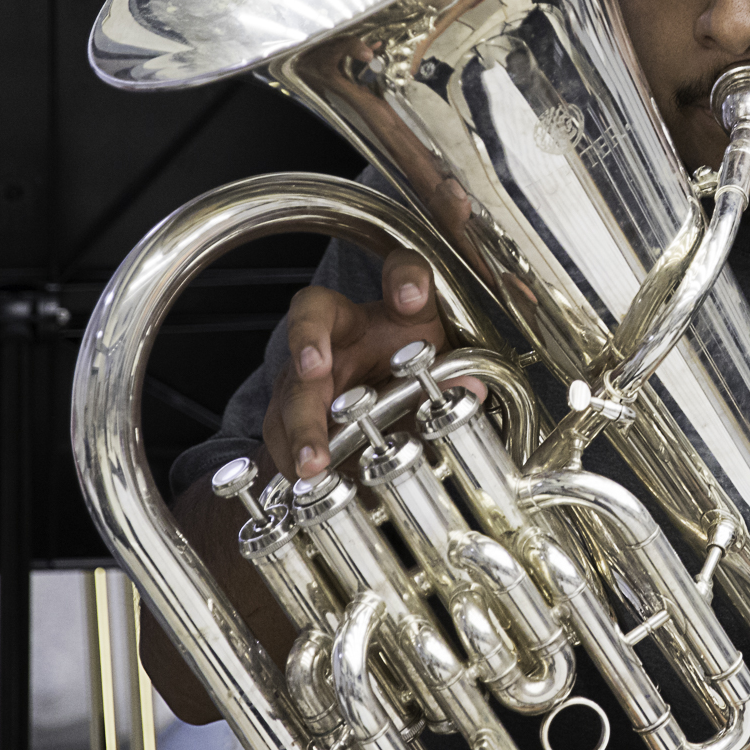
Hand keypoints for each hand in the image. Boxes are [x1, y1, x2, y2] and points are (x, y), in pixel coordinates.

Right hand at [264, 247, 458, 478]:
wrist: (364, 408)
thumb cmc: (404, 373)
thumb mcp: (436, 370)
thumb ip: (454, 373)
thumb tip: (469, 390)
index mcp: (390, 310)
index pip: (401, 270)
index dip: (405, 278)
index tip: (412, 296)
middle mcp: (339, 331)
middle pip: (313, 318)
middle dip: (310, 342)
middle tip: (316, 369)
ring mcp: (304, 371)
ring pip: (292, 384)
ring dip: (300, 422)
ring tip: (313, 460)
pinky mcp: (286, 413)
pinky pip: (280, 431)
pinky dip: (292, 457)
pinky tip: (304, 479)